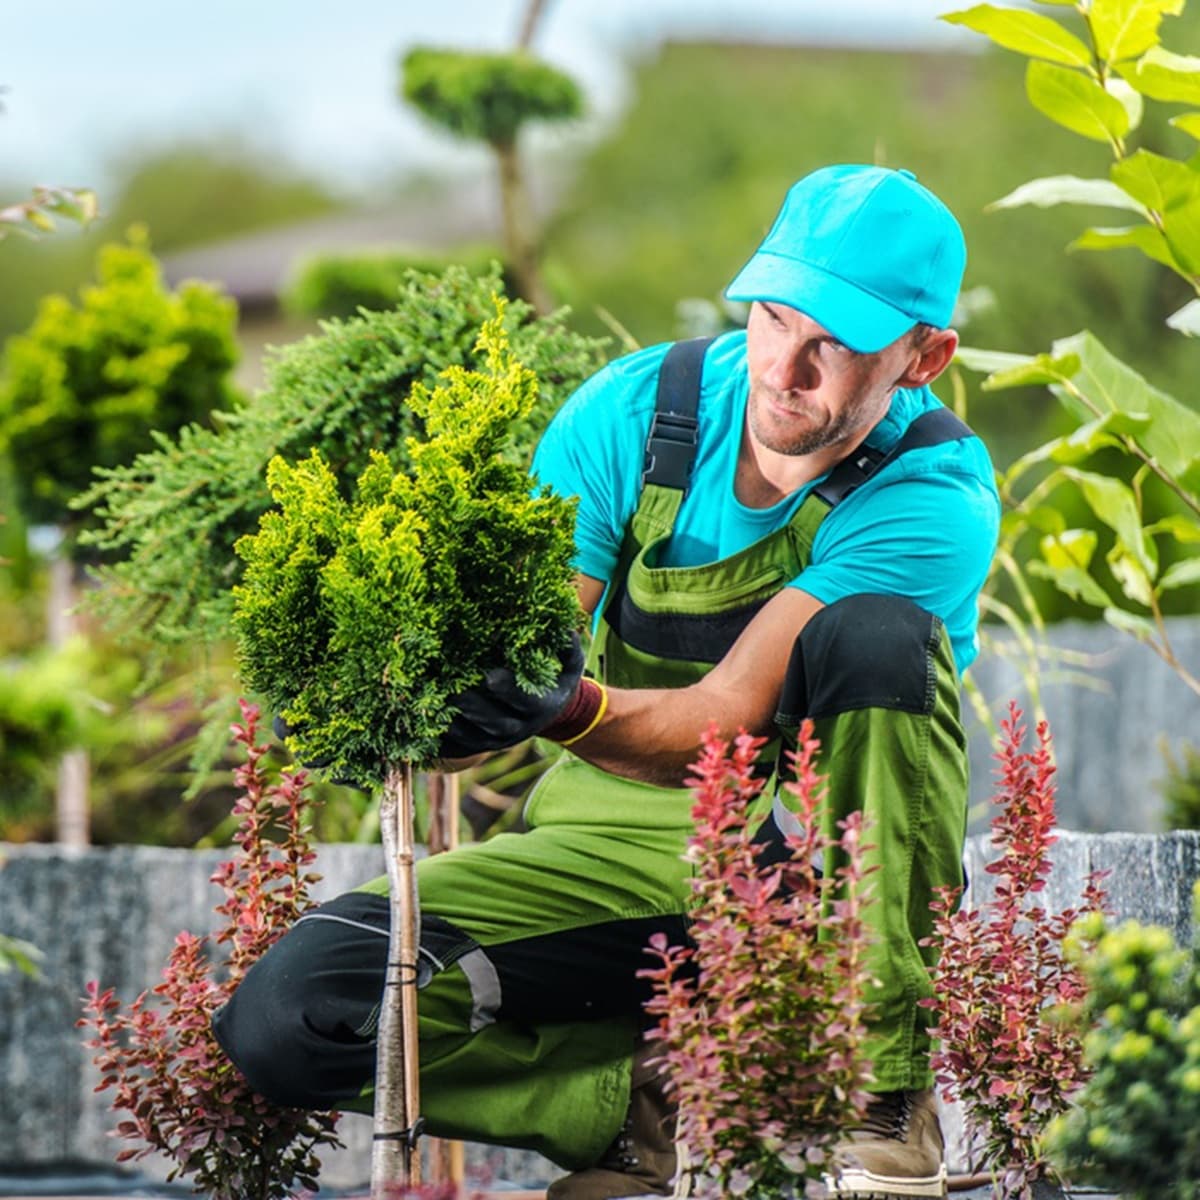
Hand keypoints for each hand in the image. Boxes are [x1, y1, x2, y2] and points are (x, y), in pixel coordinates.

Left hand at [437, 634, 586, 759]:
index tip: (490, 675)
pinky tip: (418, 729)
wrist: (549, 711)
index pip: (524, 701)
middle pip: (494, 724)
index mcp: (540, 707)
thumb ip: (568, 648)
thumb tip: (567, 629)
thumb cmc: (554, 677)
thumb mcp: (568, 663)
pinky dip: (438, 741)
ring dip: (451, 725)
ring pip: (472, 740)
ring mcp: (498, 741)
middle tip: (452, 691)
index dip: (508, 690)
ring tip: (429, 706)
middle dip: (473, 708)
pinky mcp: (480, 746)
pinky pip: (457, 748)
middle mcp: (520, 728)